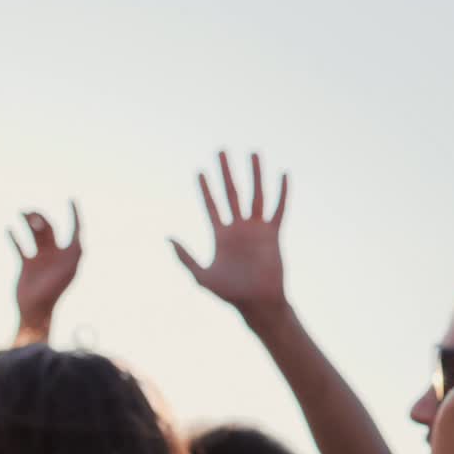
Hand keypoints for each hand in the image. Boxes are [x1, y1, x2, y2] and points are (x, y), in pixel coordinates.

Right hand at [10, 202, 81, 339]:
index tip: (71, 199)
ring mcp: (42, 260)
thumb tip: (78, 242)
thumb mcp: (67, 272)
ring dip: (28, 224)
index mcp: (70, 255)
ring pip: (35, 236)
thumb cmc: (53, 292)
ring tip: (21, 212)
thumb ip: (73, 256)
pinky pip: (21, 247)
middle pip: (50, 230)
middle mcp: (56, 255)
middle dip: (41, 219)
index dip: (75, 215)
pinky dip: (15, 238)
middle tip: (30, 213)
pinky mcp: (27, 265)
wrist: (36, 309)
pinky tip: (9, 229)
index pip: (75, 230)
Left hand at [170, 151, 288, 315]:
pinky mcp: (273, 234)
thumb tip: (169, 237)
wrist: (257, 302)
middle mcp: (239, 228)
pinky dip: (282, 193)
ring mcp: (257, 229)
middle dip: (226, 171)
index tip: (200, 171)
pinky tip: (283, 175)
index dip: (205, 189)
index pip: (212, 205)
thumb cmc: (230, 294)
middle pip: (232, 192)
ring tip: (253, 153)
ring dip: (255, 174)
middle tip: (221, 151)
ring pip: (256, 195)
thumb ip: (185, 256)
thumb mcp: (201, 275)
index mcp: (220, 235)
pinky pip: (279, 209)